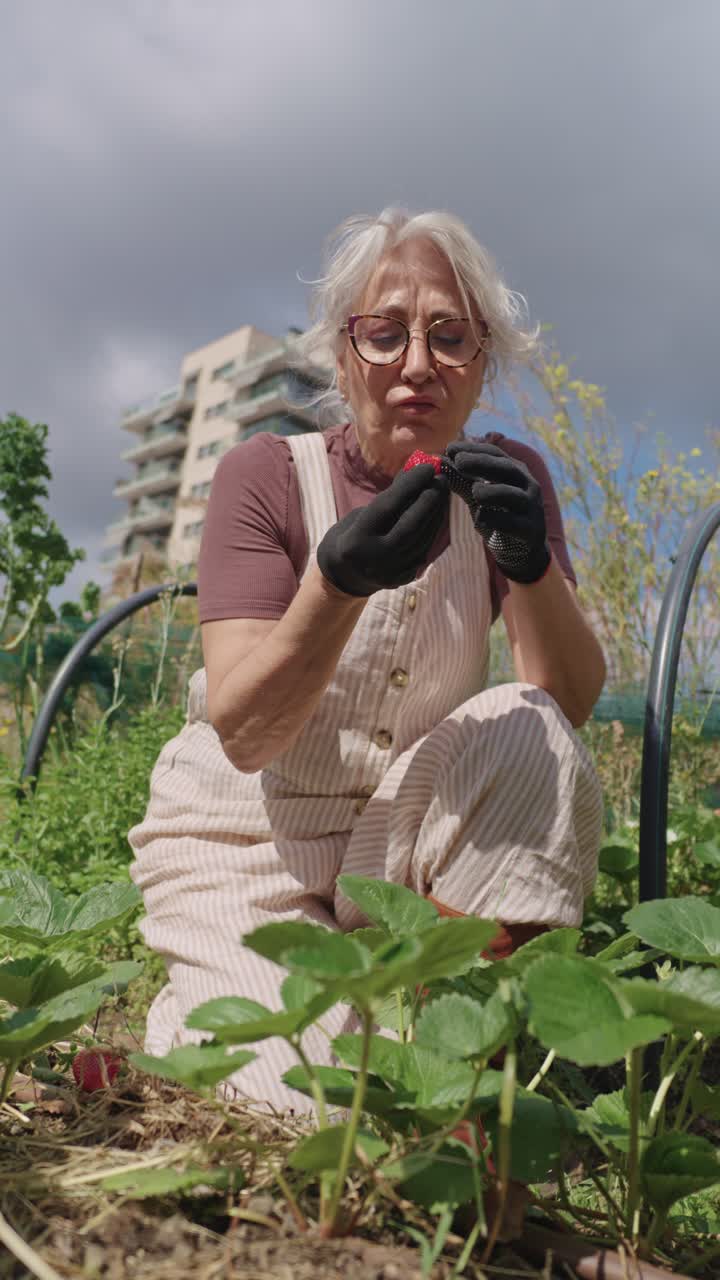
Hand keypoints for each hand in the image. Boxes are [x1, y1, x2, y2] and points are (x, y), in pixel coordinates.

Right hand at [317, 463, 448, 595]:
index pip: (388, 506)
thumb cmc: (354, 533)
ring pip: (422, 538)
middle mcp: (375, 559)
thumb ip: (388, 499)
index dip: (411, 484)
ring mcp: (391, 572)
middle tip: (441, 479)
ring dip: (436, 512)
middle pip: (411, 525)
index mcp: (357, 539)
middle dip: (429, 499)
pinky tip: (437, 512)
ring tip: (441, 492)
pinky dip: (432, 529)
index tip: (428, 467)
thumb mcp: (363, 514)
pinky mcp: (404, 579)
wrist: (345, 575)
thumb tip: (415, 472)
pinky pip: (424, 549)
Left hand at [444, 439, 550, 583]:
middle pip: (506, 469)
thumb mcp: (480, 495)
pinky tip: (479, 519)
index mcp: (516, 472)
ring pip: (514, 495)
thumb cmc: (499, 515)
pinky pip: (513, 523)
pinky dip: (496, 520)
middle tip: (459, 461)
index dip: (473, 449)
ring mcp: (532, 508)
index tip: (450, 448)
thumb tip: (440, 461)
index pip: (496, 453)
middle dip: (482, 463)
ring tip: (474, 491)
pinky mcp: (530, 530)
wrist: (522, 550)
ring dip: (492, 491)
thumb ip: (463, 479)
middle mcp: (528, 486)